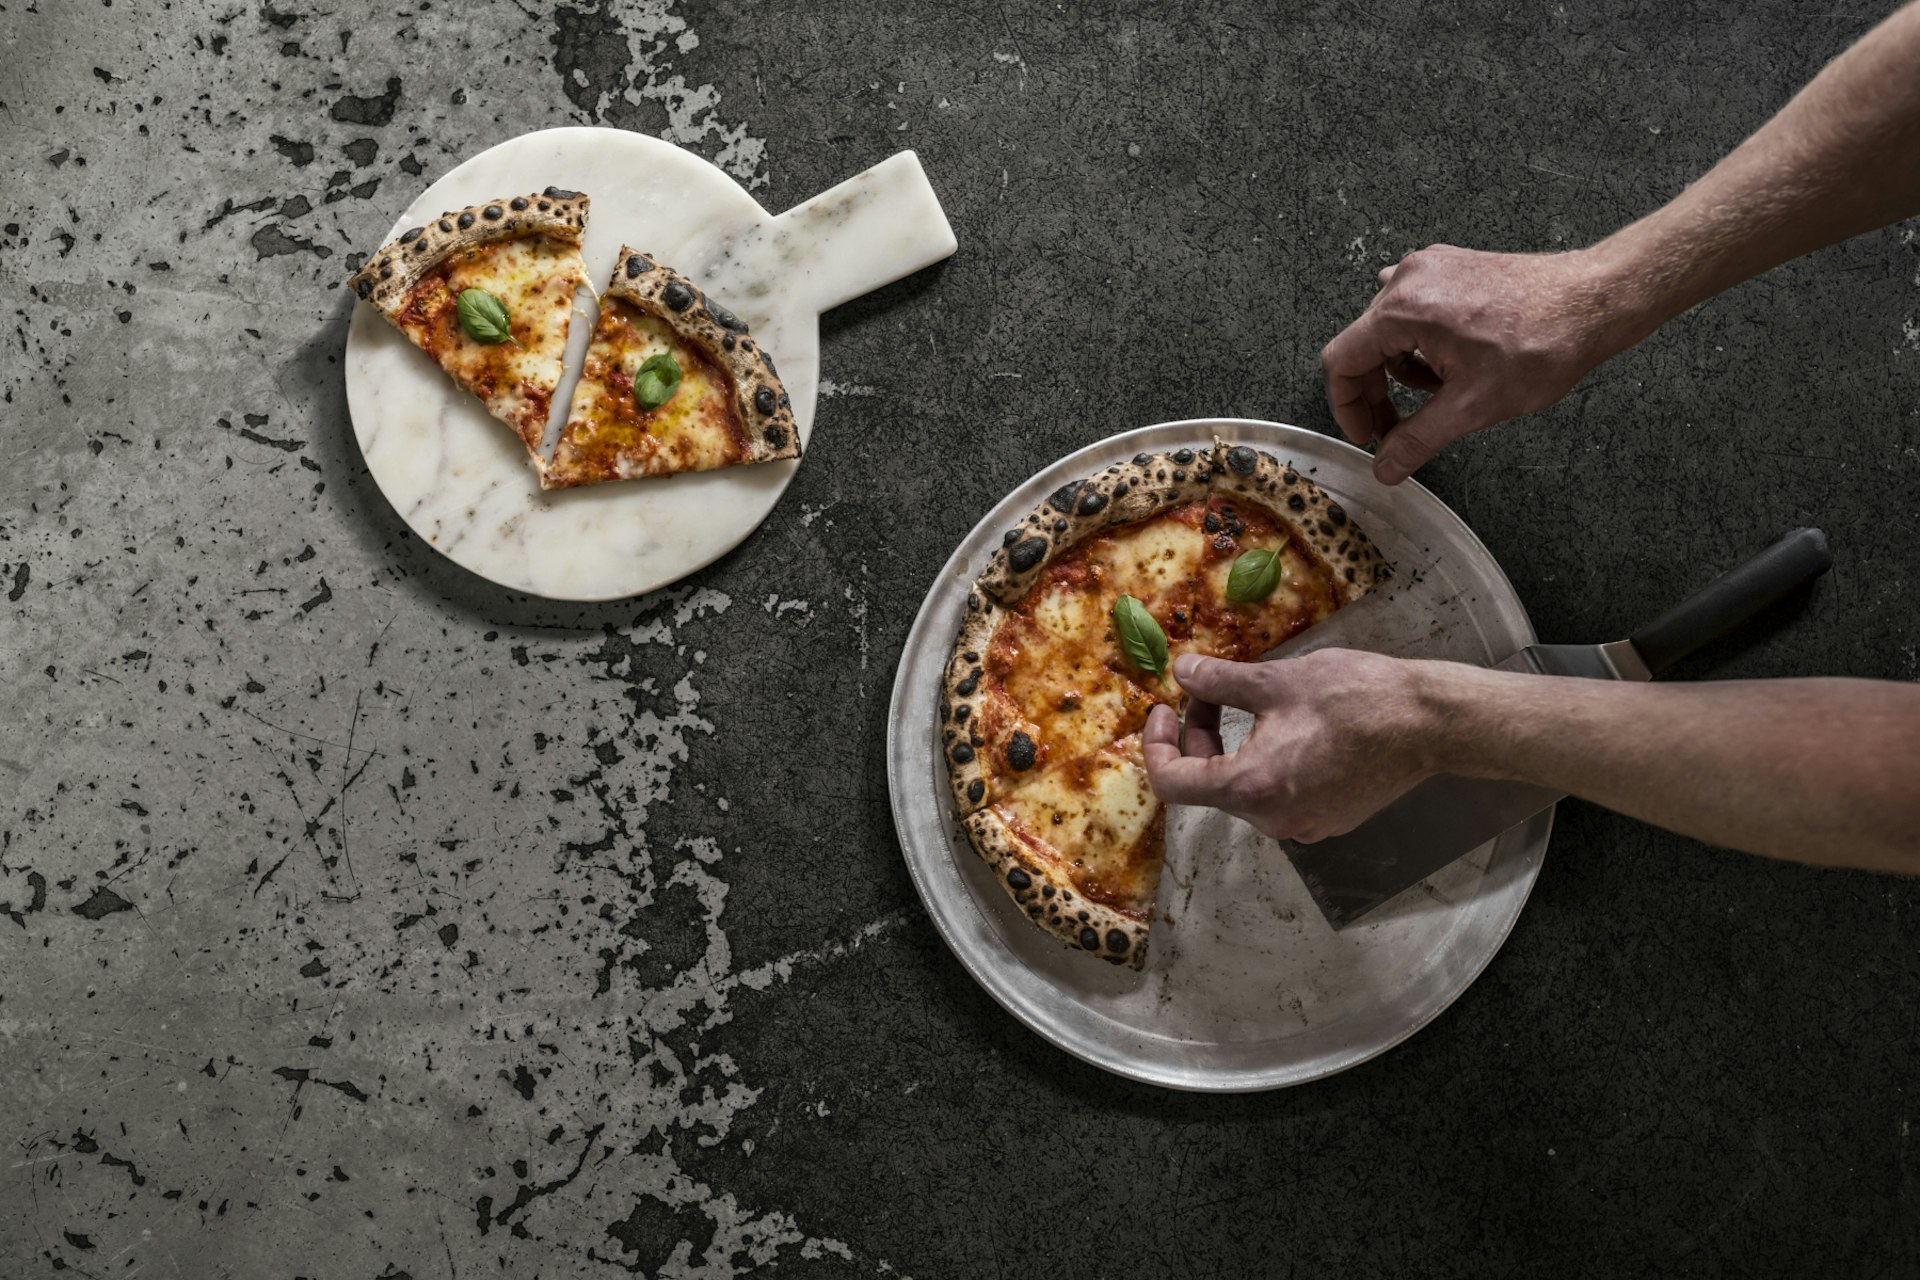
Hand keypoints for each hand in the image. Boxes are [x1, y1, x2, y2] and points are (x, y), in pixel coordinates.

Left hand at [1142, 650, 1442, 841]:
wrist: (1429, 724)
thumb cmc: (1357, 697)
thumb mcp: (1277, 679)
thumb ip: (1219, 681)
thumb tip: (1182, 672)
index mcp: (1251, 788)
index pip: (1172, 783)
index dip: (1155, 745)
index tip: (1163, 710)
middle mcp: (1272, 820)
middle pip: (1208, 783)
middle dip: (1199, 735)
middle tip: (1213, 689)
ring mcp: (1302, 826)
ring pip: (1243, 789)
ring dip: (1233, 748)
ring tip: (1256, 703)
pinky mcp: (1326, 820)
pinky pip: (1277, 795)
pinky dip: (1266, 763)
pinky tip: (1290, 727)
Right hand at [1321, 244, 1629, 484]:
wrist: (1595, 300)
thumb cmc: (1541, 343)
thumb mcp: (1472, 407)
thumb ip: (1417, 440)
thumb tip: (1384, 468)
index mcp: (1403, 309)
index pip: (1342, 361)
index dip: (1348, 407)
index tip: (1369, 435)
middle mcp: (1409, 279)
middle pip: (1364, 345)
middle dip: (1378, 393)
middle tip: (1399, 429)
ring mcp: (1431, 268)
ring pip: (1390, 331)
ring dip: (1405, 370)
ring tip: (1444, 392)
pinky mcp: (1453, 267)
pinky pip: (1416, 311)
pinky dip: (1423, 344)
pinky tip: (1454, 363)